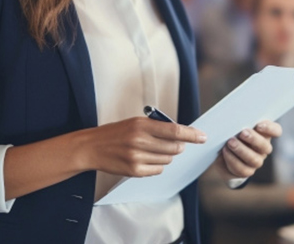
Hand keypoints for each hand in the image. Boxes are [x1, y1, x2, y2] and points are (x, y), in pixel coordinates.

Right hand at [80, 117, 205, 176]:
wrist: (91, 147)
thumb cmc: (116, 133)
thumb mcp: (135, 122)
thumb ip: (157, 127)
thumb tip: (181, 134)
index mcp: (142, 125)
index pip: (175, 131)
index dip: (191, 135)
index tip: (202, 137)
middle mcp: (140, 141)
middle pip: (174, 148)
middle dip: (179, 146)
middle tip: (174, 144)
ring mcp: (137, 157)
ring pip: (167, 160)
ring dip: (166, 156)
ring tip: (152, 150)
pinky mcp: (134, 171)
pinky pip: (157, 170)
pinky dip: (157, 166)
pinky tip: (146, 159)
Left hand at [217, 121, 281, 179]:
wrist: (223, 151)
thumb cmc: (233, 132)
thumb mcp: (238, 124)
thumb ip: (241, 120)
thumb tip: (236, 116)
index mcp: (265, 134)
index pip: (276, 131)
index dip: (270, 128)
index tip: (259, 125)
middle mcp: (263, 148)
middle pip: (265, 146)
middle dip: (253, 139)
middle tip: (242, 132)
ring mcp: (256, 161)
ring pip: (253, 159)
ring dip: (241, 150)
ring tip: (230, 142)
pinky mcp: (246, 171)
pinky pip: (242, 168)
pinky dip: (232, 159)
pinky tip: (226, 151)